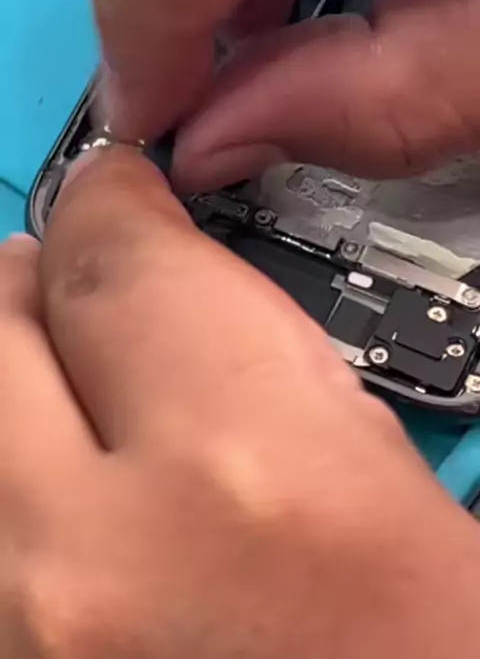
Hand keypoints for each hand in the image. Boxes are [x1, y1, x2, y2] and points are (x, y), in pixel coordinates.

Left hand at [1, 147, 479, 657]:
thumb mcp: (385, 490)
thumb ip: (260, 361)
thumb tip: (176, 289)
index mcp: (253, 488)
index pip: (116, 266)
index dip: (109, 208)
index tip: (113, 195)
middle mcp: (98, 577)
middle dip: (31, 285)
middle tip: (63, 273)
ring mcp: (22, 646)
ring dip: (7, 389)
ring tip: (61, 385)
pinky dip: (9, 488)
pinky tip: (54, 491)